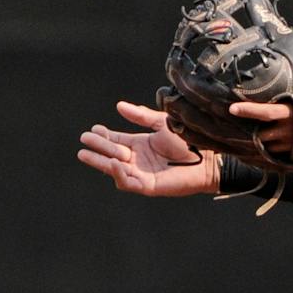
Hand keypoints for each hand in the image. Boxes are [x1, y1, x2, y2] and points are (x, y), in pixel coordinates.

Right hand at [77, 102, 222, 196]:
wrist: (208, 156)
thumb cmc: (188, 140)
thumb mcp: (161, 124)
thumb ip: (141, 116)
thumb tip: (119, 106)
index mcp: (140, 145)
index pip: (115, 141)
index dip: (103, 136)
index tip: (93, 129)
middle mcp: (138, 160)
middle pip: (110, 155)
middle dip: (96, 147)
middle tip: (84, 139)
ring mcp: (142, 174)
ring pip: (114, 170)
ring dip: (100, 162)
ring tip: (85, 153)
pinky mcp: (149, 186)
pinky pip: (128, 183)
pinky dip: (119, 174)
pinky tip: (114, 163)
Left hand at [229, 89, 292, 161]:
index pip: (263, 112)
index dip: (246, 110)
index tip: (232, 108)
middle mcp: (290, 132)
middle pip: (258, 134)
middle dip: (244, 130)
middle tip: (229, 127)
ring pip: (265, 149)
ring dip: (252, 145)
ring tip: (237, 140)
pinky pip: (275, 161)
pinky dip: (264, 157)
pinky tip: (253, 153)